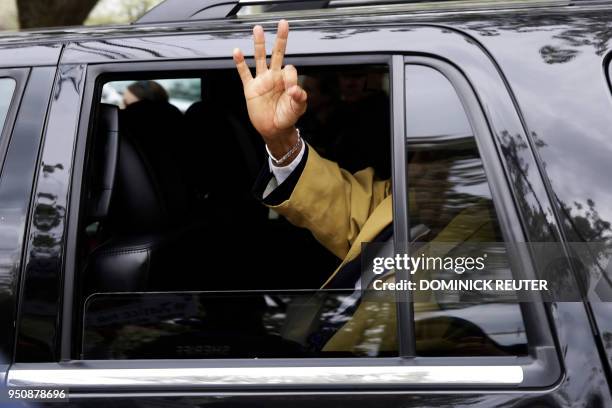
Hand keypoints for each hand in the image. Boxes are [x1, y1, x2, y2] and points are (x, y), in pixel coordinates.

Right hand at [233, 20, 307, 159]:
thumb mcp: (298, 108)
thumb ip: (299, 97)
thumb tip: (294, 88)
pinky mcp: (251, 89)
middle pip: (277, 53)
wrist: (274, 130)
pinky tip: (237, 52)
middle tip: (283, 24)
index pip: (289, 68)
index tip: (291, 90)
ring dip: (259, 44)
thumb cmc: (287, 118)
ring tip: (258, 29)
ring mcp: (262, 81)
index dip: (291, 76)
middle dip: (280, 39)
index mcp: (287, 80)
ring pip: (260, 58)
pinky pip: (244, 73)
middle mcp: (274, 77)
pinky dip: (240, 63)